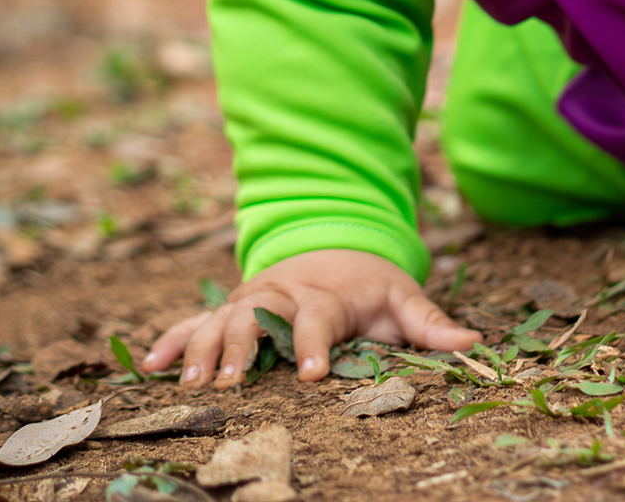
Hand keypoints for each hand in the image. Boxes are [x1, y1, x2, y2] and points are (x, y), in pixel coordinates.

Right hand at [143, 248, 476, 388]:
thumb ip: (432, 323)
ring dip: (205, 349)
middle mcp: (283, 293)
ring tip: (190, 381)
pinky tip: (149, 364)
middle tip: (233, 383)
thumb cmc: (371, 284)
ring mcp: (252, 298)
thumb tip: (474, 342)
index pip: (320, 318)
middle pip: (260, 318)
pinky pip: (196, 321)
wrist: (334, 243)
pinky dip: (174, 339)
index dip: (314, 343)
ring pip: (223, 320)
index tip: (309, 372)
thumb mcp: (403, 297)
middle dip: (245, 348)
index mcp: (327, 294)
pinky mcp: (231, 308)